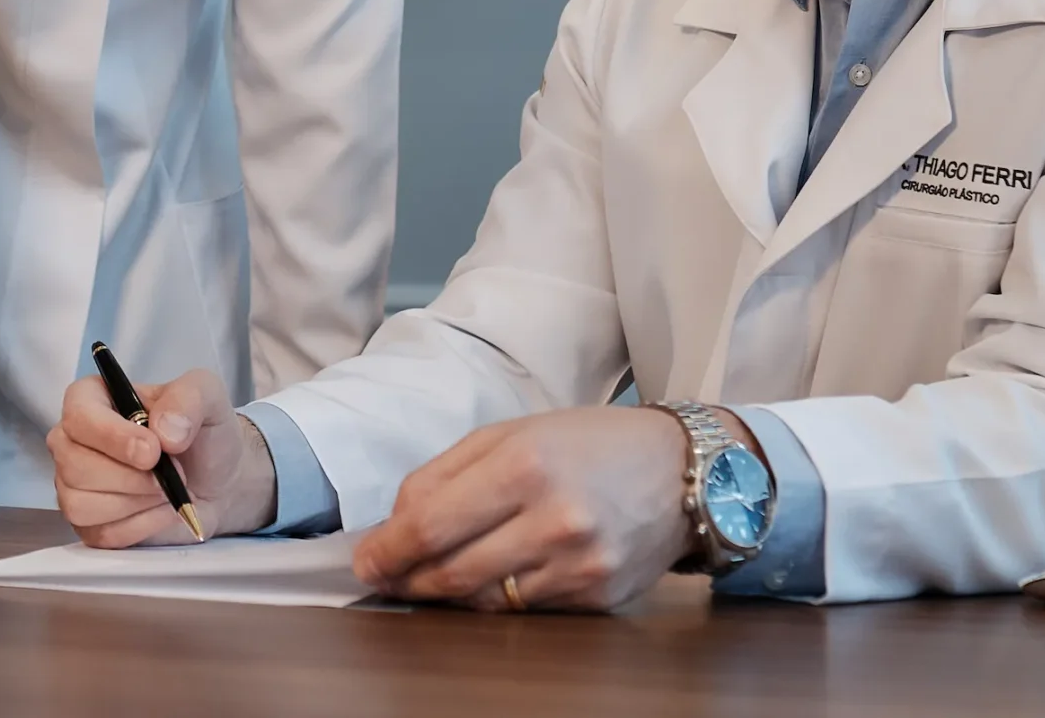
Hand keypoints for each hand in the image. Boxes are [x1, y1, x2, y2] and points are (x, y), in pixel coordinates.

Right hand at [47, 368, 277, 544]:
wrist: (220, 480)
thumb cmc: (203, 432)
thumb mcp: (207, 394)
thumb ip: (188, 398)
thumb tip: (164, 431)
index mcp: (93, 399)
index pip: (78, 416)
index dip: (112, 437)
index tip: (152, 451)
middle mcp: (73, 440)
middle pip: (74, 466)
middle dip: (132, 477)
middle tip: (172, 473)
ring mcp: (74, 485)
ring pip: (81, 504)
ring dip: (136, 503)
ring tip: (166, 490)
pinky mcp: (88, 524)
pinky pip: (100, 533)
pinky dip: (140, 526)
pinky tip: (160, 510)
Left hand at [352, 406, 710, 611]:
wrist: (680, 470)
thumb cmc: (585, 444)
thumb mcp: (509, 433)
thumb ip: (444, 474)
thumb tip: (393, 525)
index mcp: (523, 464)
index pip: (429, 526)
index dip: (386, 551)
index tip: (364, 561)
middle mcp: (552, 519)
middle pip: (449, 572)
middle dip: (405, 579)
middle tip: (382, 577)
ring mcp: (577, 565)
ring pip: (482, 600)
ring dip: (444, 594)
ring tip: (427, 578)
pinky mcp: (595, 597)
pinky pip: (522, 610)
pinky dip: (495, 598)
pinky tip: (489, 578)